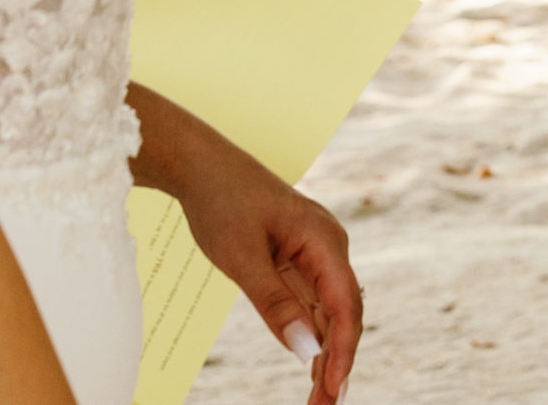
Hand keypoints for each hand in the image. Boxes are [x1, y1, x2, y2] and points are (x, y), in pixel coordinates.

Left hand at [131, 84, 360, 404]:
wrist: (202, 165)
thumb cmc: (222, 203)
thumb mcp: (241, 258)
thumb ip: (275, 306)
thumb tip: (306, 353)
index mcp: (324, 240)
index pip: (345, 307)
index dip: (343, 352)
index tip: (333, 392)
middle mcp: (329, 246)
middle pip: (345, 314)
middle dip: (338, 362)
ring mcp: (315, 252)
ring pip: (330, 312)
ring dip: (326, 354)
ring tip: (318, 399)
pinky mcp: (298, 258)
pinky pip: (312, 302)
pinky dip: (311, 335)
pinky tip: (310, 365)